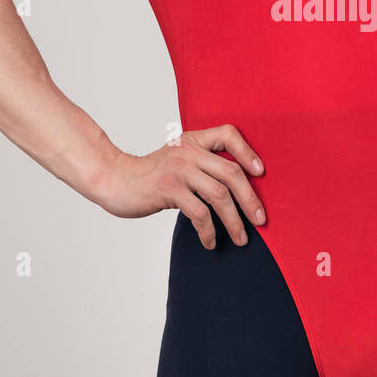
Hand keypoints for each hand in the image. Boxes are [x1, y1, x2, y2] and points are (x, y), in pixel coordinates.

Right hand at [95, 124, 266, 248]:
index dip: (248, 152)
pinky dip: (209, 231)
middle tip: (261, 220)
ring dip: (234, 221)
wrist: (114, 180)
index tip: (261, 173)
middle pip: (231, 172)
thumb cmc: (150, 175)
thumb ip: (201, 164)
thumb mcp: (177, 160)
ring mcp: (179, 170)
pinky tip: (210, 242)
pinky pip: (199, 213)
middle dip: (250, 199)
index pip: (228, 134)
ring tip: (241, 238)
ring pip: (219, 195)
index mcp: (193, 141)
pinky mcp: (169, 189)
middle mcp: (188, 151)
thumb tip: (237, 190)